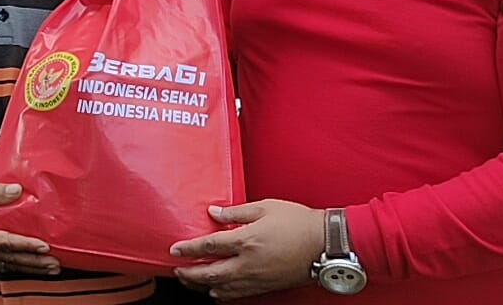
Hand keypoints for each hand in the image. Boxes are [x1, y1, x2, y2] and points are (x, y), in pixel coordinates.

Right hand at [0, 182, 58, 275]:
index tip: (43, 246)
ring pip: (8, 263)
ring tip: (50, 268)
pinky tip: (33, 265)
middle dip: (34, 262)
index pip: (5, 242)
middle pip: (10, 258)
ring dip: (30, 266)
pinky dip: (20, 264)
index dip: (25, 245)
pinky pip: (4, 261)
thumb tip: (17, 191)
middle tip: (54, 263)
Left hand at [170, 200, 324, 300]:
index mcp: (247, 240)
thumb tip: (213, 213)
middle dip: (189, 273)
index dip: (189, 248)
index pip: (209, 246)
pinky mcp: (266, 287)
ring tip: (190, 281)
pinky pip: (238, 294)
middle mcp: (249, 263)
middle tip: (176, 269)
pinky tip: (215, 291)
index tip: (175, 249)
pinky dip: (222, 294)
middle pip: (210, 272)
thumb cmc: (299, 222)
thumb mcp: (265, 207)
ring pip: (222, 287)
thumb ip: (235, 213)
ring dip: (202, 285)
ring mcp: (257, 278)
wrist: (326, 244)